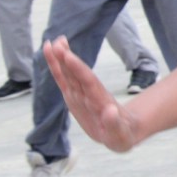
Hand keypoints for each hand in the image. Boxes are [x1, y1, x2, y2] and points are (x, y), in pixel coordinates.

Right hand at [44, 37, 140, 152]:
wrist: (124, 131)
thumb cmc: (122, 133)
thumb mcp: (120, 133)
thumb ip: (114, 123)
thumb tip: (110, 111)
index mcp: (99, 101)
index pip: (88, 82)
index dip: (78, 69)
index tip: (68, 56)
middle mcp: (89, 94)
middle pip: (76, 74)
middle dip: (67, 59)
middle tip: (57, 42)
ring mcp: (81, 95)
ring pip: (69, 74)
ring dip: (61, 59)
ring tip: (53, 42)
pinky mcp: (74, 98)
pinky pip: (64, 82)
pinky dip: (57, 69)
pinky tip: (52, 56)